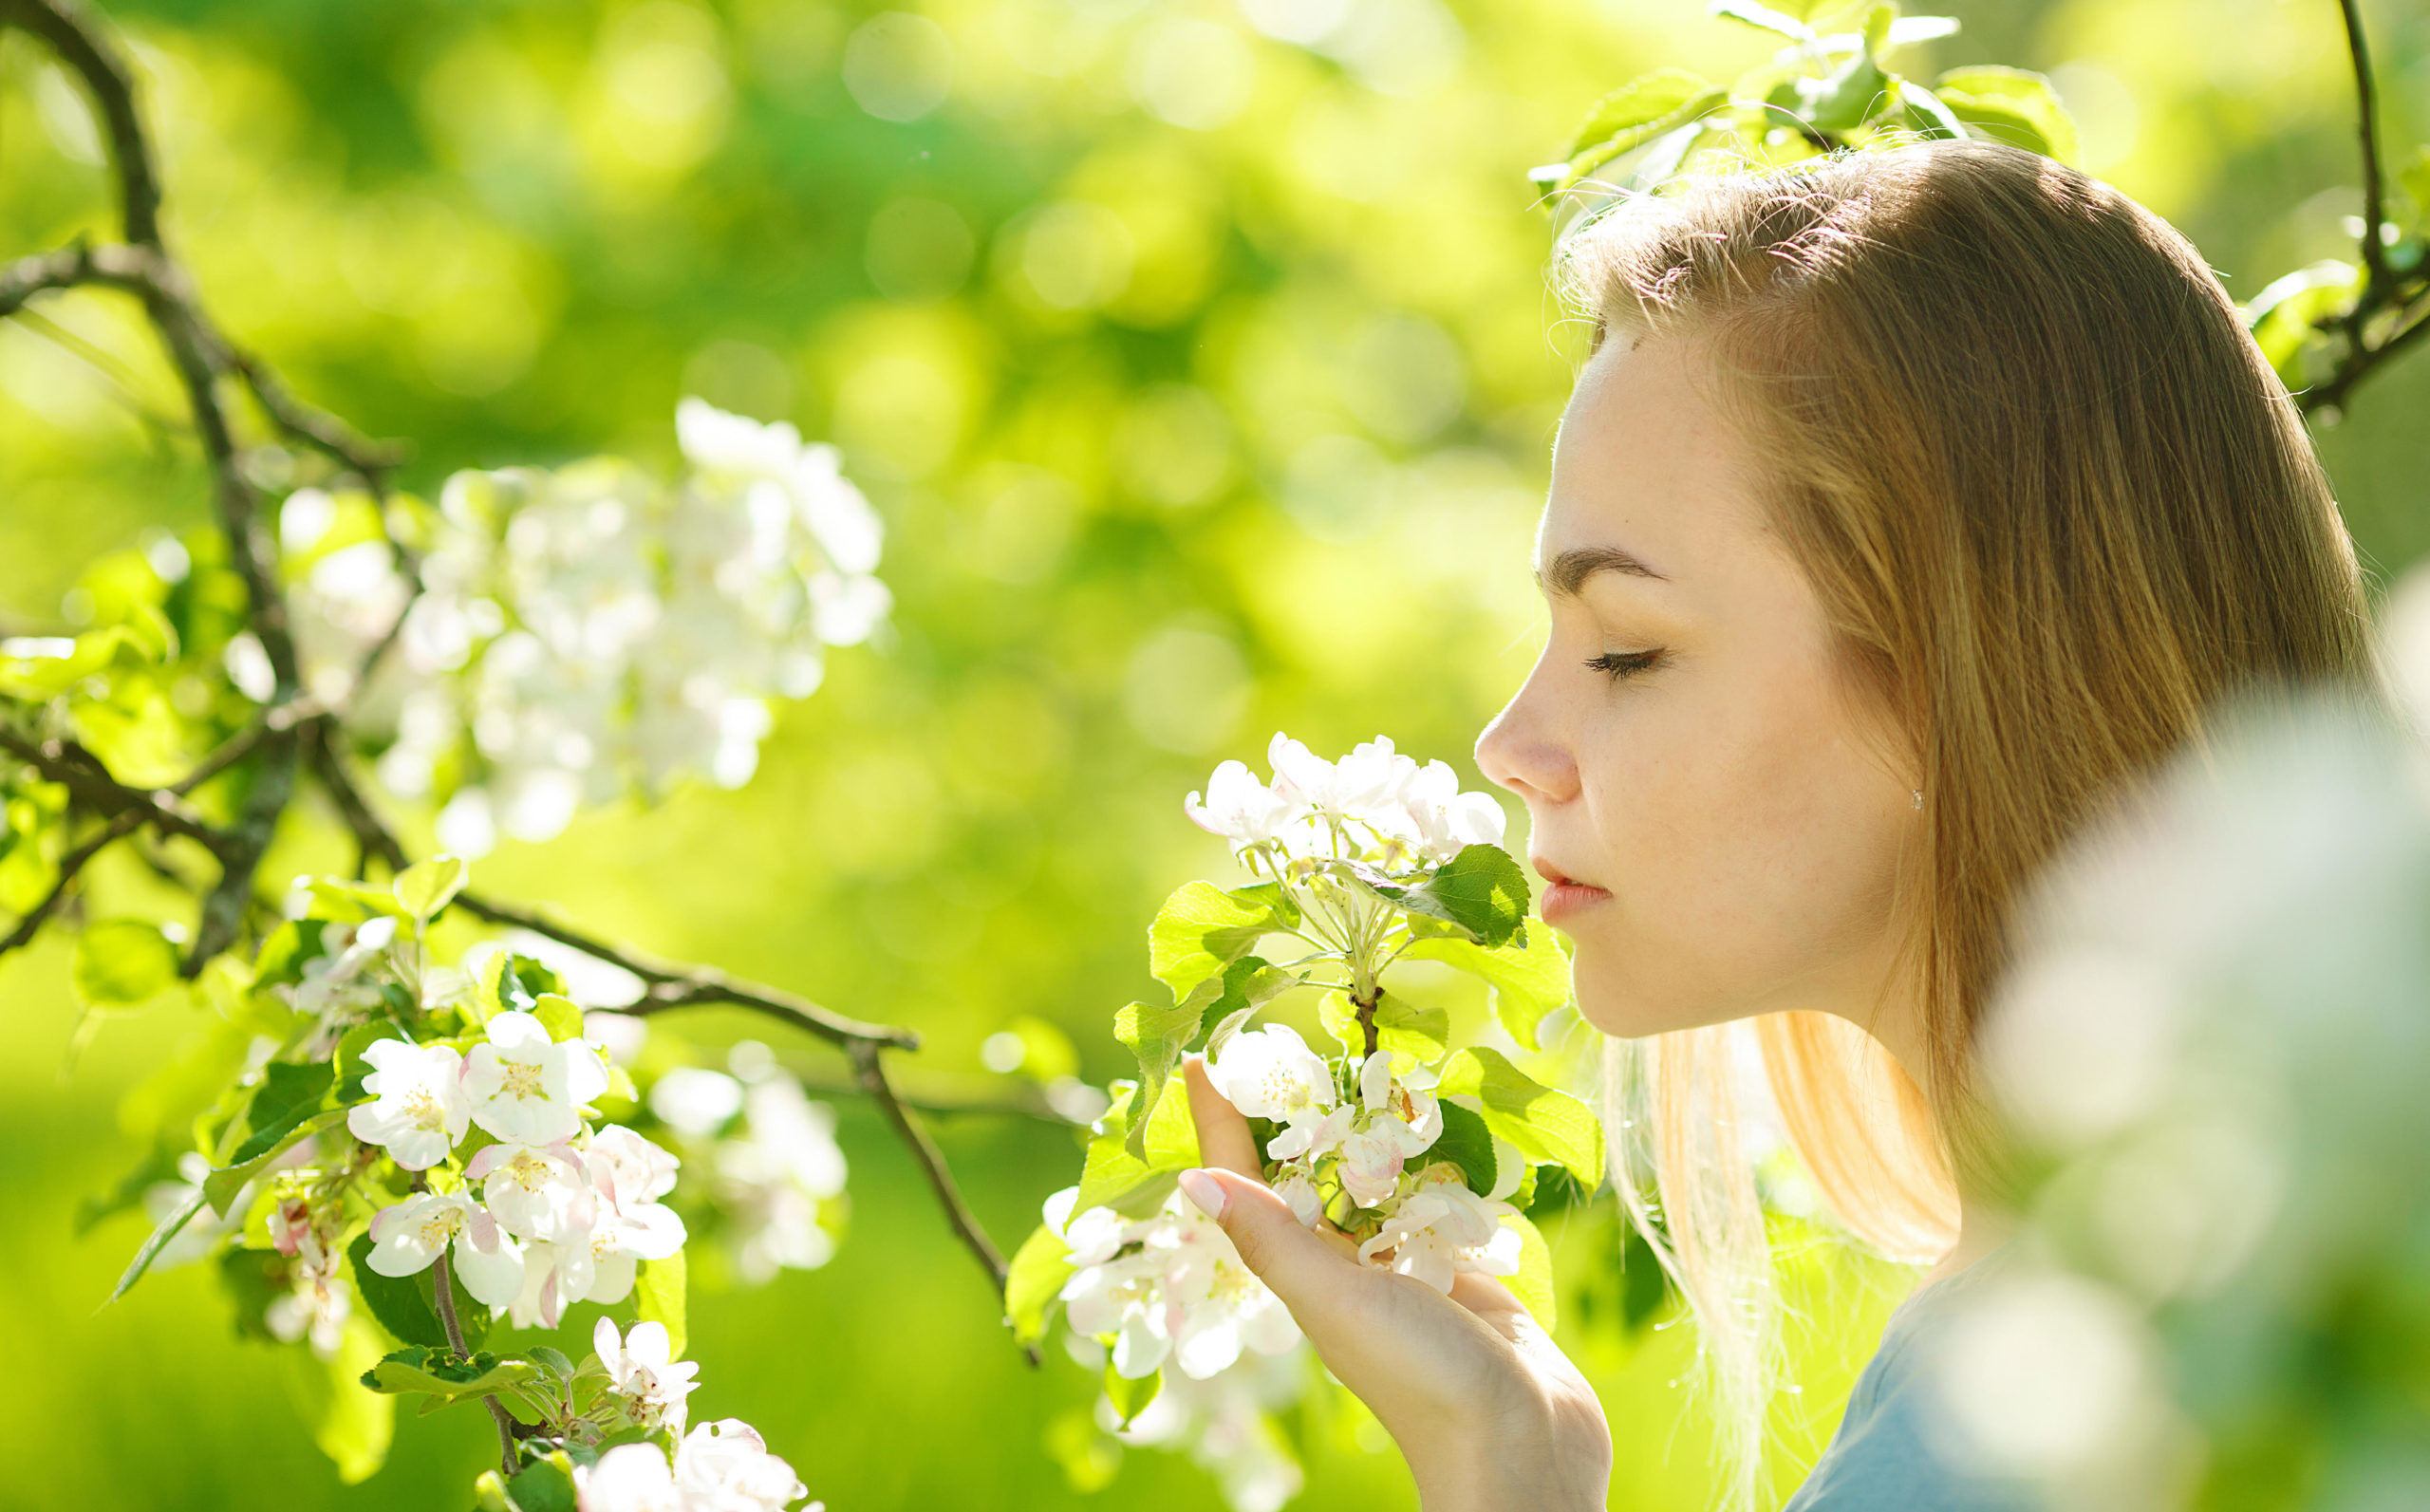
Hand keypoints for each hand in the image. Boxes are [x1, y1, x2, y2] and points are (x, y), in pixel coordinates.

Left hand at [1178, 1055, 1610, 1511]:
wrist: (1523, 1446)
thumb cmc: (1420, 1378)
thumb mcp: (1335, 1301)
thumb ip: (1272, 1241)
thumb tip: (1192, 1180)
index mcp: (1303, 1271)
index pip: (1246, 1182)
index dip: (1221, 1123)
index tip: (1200, 1058)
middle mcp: (1344, 1264)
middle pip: (1305, 1171)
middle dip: (1288, 1110)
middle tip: (1279, 1037)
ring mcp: (1404, 1265)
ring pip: (1370, 1180)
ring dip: (1360, 1126)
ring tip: (1348, 1056)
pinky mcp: (1460, 1266)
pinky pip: (1433, 1198)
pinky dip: (1428, 1157)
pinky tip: (1430, 1116)